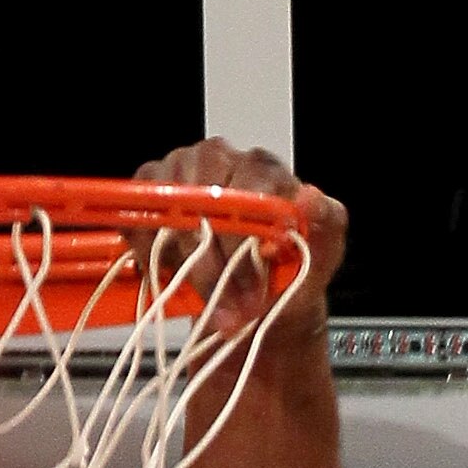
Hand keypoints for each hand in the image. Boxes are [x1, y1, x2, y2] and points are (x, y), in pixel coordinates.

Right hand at [133, 137, 345, 341]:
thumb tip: (309, 196)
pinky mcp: (149, 195)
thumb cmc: (289, 277)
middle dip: (215, 262)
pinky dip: (152, 258)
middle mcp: (217, 159)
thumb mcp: (322, 258)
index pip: (247, 184)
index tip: (255, 281)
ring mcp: (178, 172)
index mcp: (262, 167)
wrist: (257, 305)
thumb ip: (327, 227)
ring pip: (169, 211)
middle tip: (232, 309)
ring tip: (213, 308)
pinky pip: (139, 221)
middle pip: (203, 196)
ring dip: (188, 268)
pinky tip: (177, 284)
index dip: (247, 237)